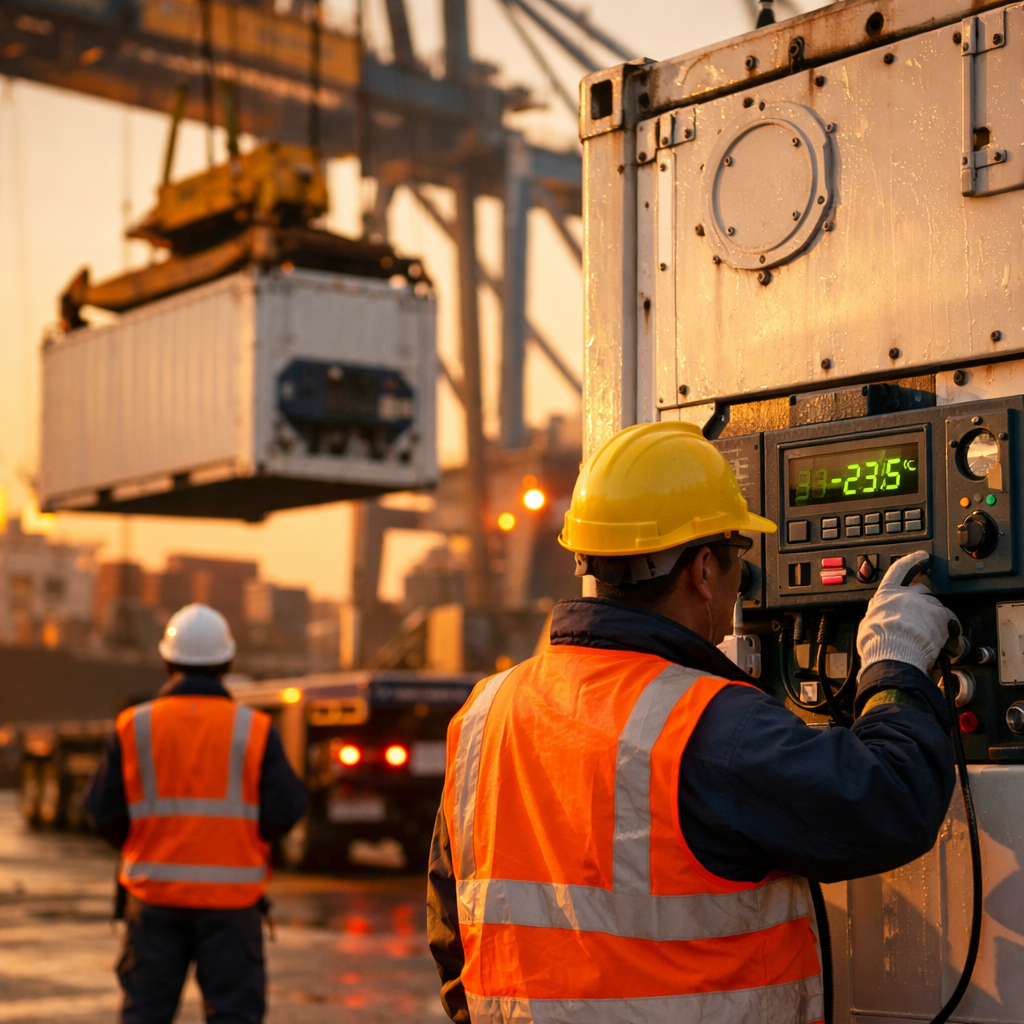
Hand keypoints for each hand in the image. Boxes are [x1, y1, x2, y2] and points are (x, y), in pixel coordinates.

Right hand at [856, 551, 962, 675]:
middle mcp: (907, 595)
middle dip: (924, 603)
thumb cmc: (878, 642)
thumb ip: (875, 614)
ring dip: (937, 622)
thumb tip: (876, 612)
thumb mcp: (867, 624)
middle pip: (922, 591)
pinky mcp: (942, 616)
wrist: (894, 653)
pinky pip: (952, 622)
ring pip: (937, 608)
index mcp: (887, 594)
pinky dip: (952, 632)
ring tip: (934, 640)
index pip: (899, 570)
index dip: (911, 561)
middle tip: (924, 620)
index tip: (921, 556)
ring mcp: (926, 604)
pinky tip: (948, 644)